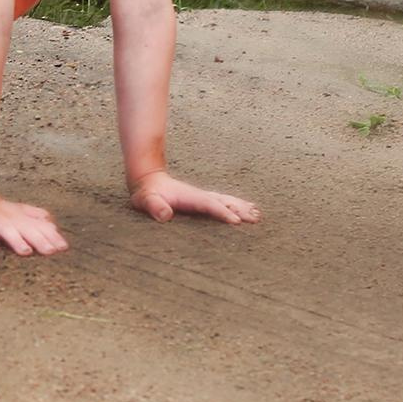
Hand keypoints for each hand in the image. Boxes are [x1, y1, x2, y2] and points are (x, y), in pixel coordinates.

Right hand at [0, 193, 68, 255]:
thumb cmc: (0, 211)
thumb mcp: (21, 212)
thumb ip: (38, 218)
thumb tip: (55, 227)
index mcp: (23, 218)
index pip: (41, 227)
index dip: (53, 237)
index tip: (63, 248)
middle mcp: (12, 220)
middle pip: (28, 230)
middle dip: (39, 240)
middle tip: (50, 252)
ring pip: (7, 232)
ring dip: (16, 241)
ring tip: (25, 252)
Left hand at [128, 170, 260, 224]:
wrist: (148, 180)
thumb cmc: (146, 194)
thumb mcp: (145, 200)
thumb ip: (154, 206)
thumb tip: (165, 215)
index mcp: (190, 198)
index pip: (209, 205)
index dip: (222, 212)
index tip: (237, 221)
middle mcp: (200, 196)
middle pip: (223, 202)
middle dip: (239, 210)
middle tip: (256, 218)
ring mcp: (203, 197)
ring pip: (227, 201)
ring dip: (242, 207)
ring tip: (258, 215)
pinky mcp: (203, 200)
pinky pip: (224, 203)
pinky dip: (237, 206)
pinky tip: (249, 209)